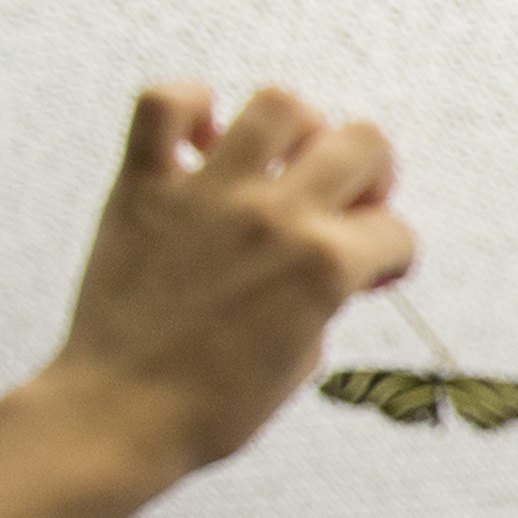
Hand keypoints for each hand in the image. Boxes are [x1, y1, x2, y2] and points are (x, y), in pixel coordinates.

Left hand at [39, 84, 417, 479]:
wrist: (122, 413)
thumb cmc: (214, 406)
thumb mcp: (306, 356)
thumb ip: (326, 297)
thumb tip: (327, 264)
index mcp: (327, 265)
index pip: (395, 230)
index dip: (391, 254)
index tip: (372, 270)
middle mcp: (276, 216)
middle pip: (361, 143)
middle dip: (372, 172)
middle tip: (350, 198)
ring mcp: (208, 193)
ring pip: (277, 106)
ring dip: (297, 128)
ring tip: (285, 156)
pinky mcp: (146, 186)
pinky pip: (164, 105)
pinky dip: (187, 105)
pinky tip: (201, 137)